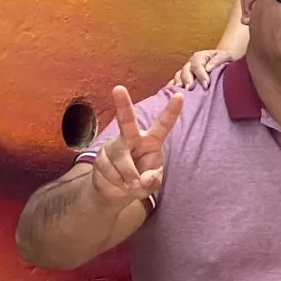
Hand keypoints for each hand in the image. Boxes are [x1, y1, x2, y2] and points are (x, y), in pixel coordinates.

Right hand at [91, 85, 180, 210]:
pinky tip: (118, 182)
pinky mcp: (100, 155)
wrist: (117, 191)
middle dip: (123, 104)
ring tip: (131, 184)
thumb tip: (142, 179)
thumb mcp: (152, 183)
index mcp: (151, 140)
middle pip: (127, 120)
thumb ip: (153, 180)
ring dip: (127, 175)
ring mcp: (114, 145)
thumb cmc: (141, 181)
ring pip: (120, 156)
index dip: (171, 111)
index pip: (163, 125)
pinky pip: (109, 169)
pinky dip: (117, 181)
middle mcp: (131, 137)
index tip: (180, 95)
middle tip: (118, 88)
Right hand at [171, 47, 231, 91]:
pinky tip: (171, 93)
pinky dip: (171, 87)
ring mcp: (186, 72)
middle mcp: (191, 64)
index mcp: (200, 57)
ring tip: (180, 92)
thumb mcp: (226, 56)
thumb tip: (208, 68)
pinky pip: (174, 83)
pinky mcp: (183, 80)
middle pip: (185, 70)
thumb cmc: (225, 61)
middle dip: (187, 80)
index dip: (201, 74)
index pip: (197, 64)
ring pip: (178, 76)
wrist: (224, 65)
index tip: (206, 84)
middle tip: (190, 89)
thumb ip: (218, 60)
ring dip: (178, 84)